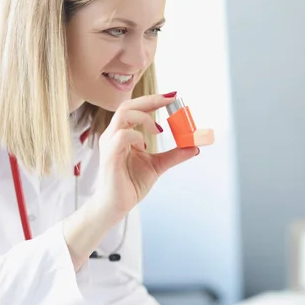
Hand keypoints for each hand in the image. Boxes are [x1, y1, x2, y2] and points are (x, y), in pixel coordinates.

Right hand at [93, 92, 199, 222]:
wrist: (115, 206)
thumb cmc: (130, 184)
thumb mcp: (157, 166)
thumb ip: (174, 155)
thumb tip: (194, 146)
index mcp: (122, 134)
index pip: (135, 108)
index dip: (153, 100)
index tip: (173, 97)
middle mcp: (113, 135)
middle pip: (127, 106)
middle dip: (150, 100)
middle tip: (170, 100)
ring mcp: (109, 144)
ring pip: (123, 115)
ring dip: (144, 117)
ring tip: (158, 129)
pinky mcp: (109, 156)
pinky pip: (121, 136)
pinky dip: (136, 135)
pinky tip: (144, 146)